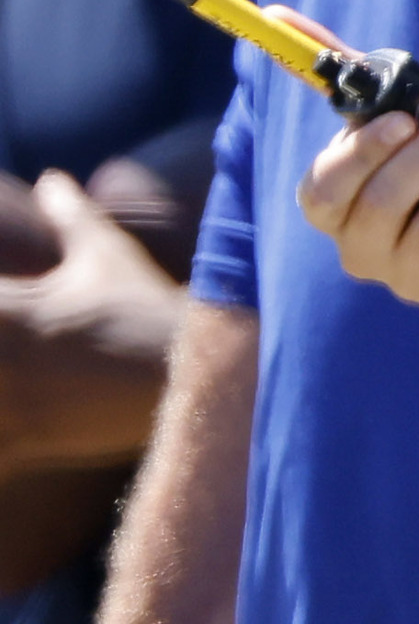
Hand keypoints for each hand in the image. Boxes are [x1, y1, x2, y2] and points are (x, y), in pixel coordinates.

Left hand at [0, 172, 187, 459]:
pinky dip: (3, 441)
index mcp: (6, 310)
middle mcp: (0, 360)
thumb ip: (70, 216)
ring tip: (12, 380)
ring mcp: (10, 408)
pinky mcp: (24, 445)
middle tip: (7, 346)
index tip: (4, 302)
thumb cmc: (145, 309)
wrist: (194, 373)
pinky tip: (14, 420)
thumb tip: (52, 178)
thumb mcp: (108, 256)